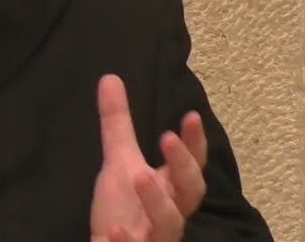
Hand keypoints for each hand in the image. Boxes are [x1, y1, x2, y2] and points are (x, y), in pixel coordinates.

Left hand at [89, 75, 207, 241]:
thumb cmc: (125, 209)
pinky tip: (113, 232)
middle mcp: (170, 213)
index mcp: (170, 188)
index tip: (190, 115)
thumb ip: (118, 124)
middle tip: (168, 138)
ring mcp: (155, 237)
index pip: (192, 164)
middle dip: (183, 166)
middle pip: (190, 193)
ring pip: (169, 225)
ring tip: (140, 177)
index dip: (194, 143)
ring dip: (157, 202)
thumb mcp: (119, 163)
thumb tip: (110, 78)